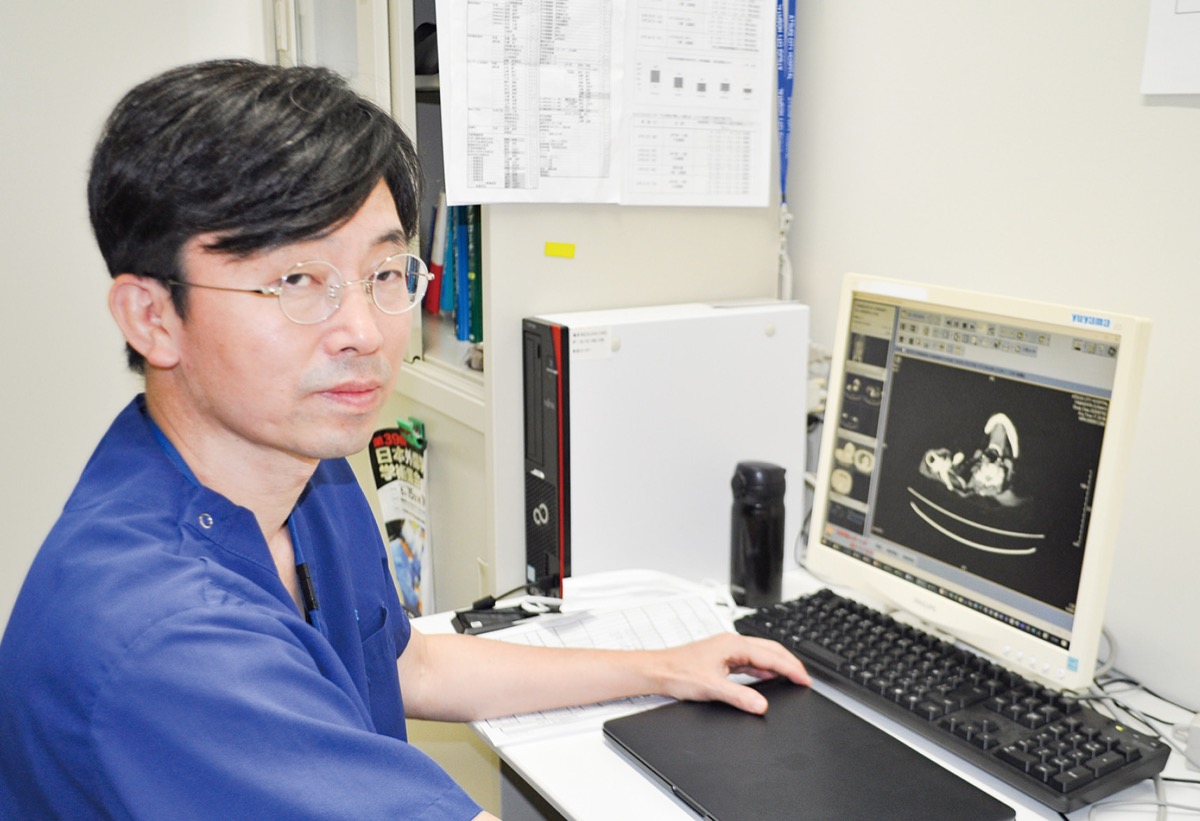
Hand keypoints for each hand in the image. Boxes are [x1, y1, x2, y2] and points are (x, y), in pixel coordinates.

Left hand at [651, 633, 810, 714]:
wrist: (657, 670)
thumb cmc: (677, 672)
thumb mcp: (712, 688)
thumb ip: (739, 696)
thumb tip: (761, 704)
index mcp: (732, 644)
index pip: (770, 655)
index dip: (790, 668)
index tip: (804, 679)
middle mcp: (731, 643)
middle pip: (769, 649)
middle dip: (789, 663)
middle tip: (804, 678)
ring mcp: (726, 650)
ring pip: (760, 654)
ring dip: (777, 665)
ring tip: (792, 677)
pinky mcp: (722, 658)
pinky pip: (750, 661)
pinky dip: (763, 668)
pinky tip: (768, 677)